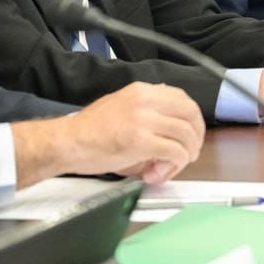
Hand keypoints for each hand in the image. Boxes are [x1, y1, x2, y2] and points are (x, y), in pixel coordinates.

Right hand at [13, 83, 205, 188]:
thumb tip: (169, 129)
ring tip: (172, 166)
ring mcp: (145, 120)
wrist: (67, 142)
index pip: (183, 99)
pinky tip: (160, 172)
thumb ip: (148, 112)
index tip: (190, 134)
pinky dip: (175, 164)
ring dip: (186, 154)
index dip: (192, 119)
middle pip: (191, 114)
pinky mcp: (141, 141)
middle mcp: (147, 100)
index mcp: (142, 91)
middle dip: (196, 136)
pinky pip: (175, 152)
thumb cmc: (89, 130)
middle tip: (190, 153)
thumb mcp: (121, 106)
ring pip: (186, 135)